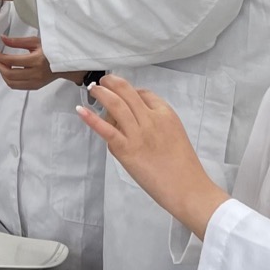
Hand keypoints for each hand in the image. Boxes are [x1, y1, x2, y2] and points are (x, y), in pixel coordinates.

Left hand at [0, 34, 54, 90]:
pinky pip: (17, 86)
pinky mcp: (35, 87)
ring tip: (1, 65)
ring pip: (11, 83)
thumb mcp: (35, 42)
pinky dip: (9, 80)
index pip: (11, 61)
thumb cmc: (50, 51)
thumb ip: (17, 41)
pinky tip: (8, 72)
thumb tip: (2, 39)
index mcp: (36, 60)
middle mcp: (36, 73)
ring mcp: (36, 82)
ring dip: (3, 74)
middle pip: (9, 74)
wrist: (64, 64)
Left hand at [74, 74, 229, 238]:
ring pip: (115, 105)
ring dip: (101, 93)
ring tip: (93, 89)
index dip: (130, 92)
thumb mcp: (175, 134)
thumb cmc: (184, 167)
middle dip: (112, 83)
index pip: (143, 94)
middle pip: (127, 92)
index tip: (122, 95)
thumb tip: (136, 118)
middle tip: (103, 81)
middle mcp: (151, 119)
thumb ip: (157, 123)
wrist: (188, 189)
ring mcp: (138, 134)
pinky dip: (91, 118)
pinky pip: (106, 129)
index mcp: (166, 114)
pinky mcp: (126, 149)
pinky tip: (81, 110)